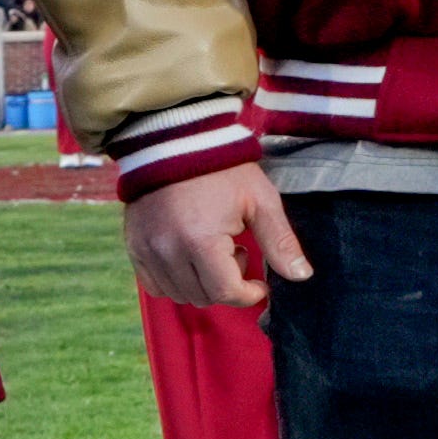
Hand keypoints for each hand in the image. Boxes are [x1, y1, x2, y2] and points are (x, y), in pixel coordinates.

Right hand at [128, 164, 311, 311]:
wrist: (177, 141)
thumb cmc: (224, 170)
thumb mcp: (260, 201)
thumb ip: (281, 241)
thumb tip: (302, 276)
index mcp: (201, 241)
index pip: (226, 292)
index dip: (249, 293)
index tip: (260, 282)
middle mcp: (168, 250)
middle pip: (203, 297)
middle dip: (227, 285)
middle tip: (236, 251)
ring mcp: (147, 249)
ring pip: (179, 294)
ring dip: (202, 284)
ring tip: (212, 250)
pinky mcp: (134, 245)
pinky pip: (153, 285)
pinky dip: (174, 281)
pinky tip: (188, 256)